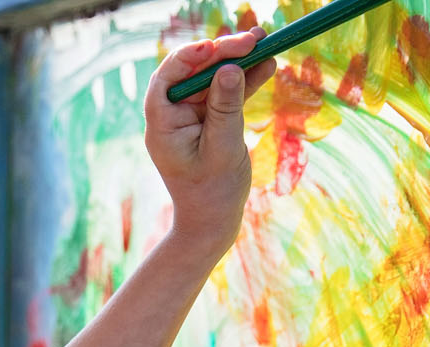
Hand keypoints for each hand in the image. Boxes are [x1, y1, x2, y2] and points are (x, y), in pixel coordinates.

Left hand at [144, 28, 276, 254]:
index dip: (192, 56)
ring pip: (213, 79)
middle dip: (223, 52)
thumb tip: (228, 69)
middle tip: (254, 38)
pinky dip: (244, 81)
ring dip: (238, 62)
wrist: (213, 224)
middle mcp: (172, 115)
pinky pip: (225, 94)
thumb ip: (225, 108)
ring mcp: (191, 117)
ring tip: (266, 44)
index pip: (169, 77)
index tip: (217, 48)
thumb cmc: (213, 192)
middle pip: (194, 72)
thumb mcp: (222, 148)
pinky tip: (267, 66)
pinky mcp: (209, 121)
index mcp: (162, 123)